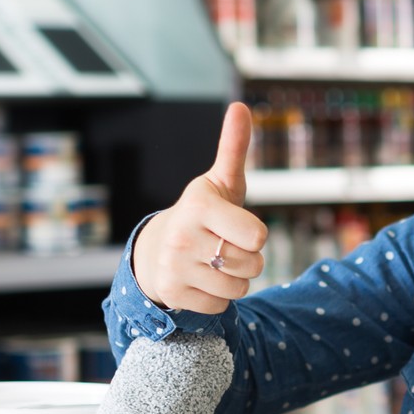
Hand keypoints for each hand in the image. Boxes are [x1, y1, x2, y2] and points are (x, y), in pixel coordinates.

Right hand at [131, 102, 268, 313]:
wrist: (156, 249)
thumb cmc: (203, 214)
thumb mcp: (219, 182)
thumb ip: (234, 148)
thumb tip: (240, 106)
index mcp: (200, 205)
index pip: (257, 236)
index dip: (255, 234)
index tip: (237, 226)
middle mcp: (184, 236)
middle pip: (252, 264)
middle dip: (248, 259)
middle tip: (226, 246)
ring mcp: (175, 267)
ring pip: (238, 288)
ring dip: (235, 280)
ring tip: (215, 263)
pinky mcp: (173, 294)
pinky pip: (221, 307)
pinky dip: (218, 298)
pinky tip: (201, 280)